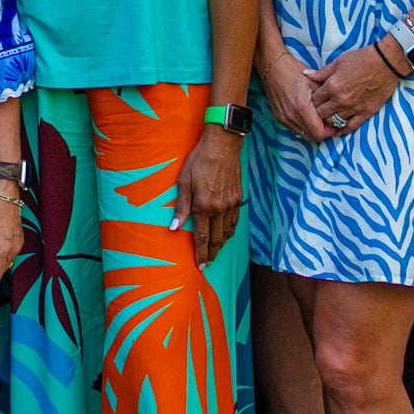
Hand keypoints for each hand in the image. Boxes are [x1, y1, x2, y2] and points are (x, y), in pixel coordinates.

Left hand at [172, 127, 243, 266]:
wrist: (222, 146)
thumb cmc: (199, 160)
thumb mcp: (183, 181)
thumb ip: (181, 207)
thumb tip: (174, 228)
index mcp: (203, 206)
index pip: (202, 237)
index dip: (201, 254)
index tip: (200, 267)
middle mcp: (219, 209)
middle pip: (216, 239)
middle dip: (211, 253)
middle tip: (207, 264)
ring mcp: (231, 204)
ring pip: (227, 232)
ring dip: (221, 244)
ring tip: (215, 252)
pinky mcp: (238, 198)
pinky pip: (234, 221)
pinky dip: (230, 231)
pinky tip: (225, 234)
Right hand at [259, 49, 329, 142]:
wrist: (273, 67)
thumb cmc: (296, 72)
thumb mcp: (316, 83)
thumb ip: (326, 101)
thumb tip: (336, 114)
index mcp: (302, 107)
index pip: (319, 133)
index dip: (330, 132)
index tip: (335, 125)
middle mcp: (291, 116)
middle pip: (312, 137)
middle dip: (323, 133)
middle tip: (329, 124)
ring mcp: (284, 118)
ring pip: (303, 135)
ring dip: (313, 131)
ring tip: (319, 120)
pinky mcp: (278, 118)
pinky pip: (294, 130)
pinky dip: (303, 127)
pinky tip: (308, 117)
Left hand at [308, 46, 402, 136]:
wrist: (386, 63)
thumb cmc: (361, 59)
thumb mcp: (338, 62)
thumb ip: (321, 72)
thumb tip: (305, 75)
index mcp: (332, 86)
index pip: (314, 100)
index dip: (311, 101)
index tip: (312, 100)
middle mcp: (341, 100)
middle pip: (321, 114)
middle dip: (317, 113)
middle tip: (317, 111)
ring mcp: (354, 108)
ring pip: (334, 122)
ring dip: (329, 121)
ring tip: (327, 119)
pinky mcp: (366, 113)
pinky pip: (351, 127)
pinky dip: (343, 130)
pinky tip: (338, 129)